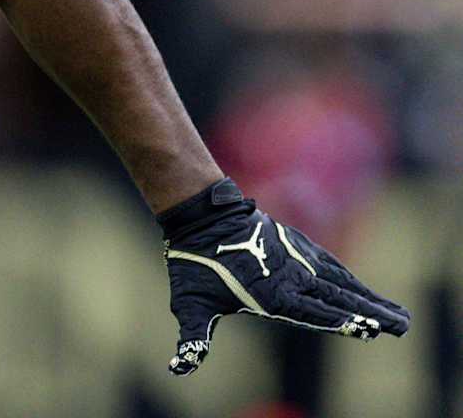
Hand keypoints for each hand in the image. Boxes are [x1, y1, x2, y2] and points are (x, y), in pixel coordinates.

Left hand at [158, 177, 409, 374]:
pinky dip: (352, 281)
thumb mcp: (190, 304)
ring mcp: (296, 259)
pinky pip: (331, 266)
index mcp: (270, 296)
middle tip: (402, 326)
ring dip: (370, 298)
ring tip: (398, 315)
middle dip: (370, 314)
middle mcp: (290, 277)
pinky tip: (367, 291)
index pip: (313, 314)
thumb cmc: (194, 262)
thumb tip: (179, 368)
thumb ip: (193, 338)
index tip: (370, 329)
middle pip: (338, 299)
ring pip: (341, 282)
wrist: (200, 214)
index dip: (341, 321)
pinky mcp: (297, 246)